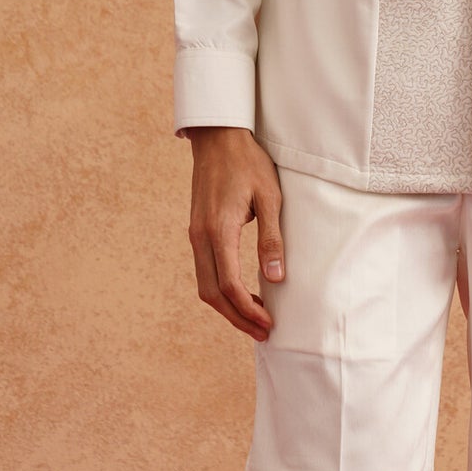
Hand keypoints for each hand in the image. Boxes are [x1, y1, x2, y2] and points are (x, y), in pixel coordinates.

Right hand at [186, 126, 284, 339]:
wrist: (217, 138)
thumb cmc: (248, 163)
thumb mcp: (269, 197)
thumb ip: (271, 239)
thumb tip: (277, 277)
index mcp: (218, 230)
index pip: (229, 283)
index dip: (248, 309)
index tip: (269, 323)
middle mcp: (200, 237)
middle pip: (212, 293)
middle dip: (236, 318)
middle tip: (263, 332)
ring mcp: (195, 235)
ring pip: (204, 285)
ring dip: (227, 307)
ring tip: (254, 320)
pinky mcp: (197, 231)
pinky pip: (205, 271)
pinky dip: (221, 290)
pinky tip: (242, 294)